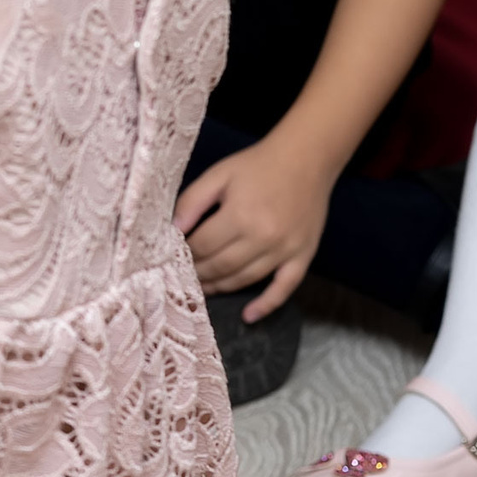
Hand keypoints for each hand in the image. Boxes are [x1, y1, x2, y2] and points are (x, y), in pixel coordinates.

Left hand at [174, 135, 336, 319]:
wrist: (305, 159)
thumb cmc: (256, 166)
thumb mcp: (218, 175)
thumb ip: (191, 202)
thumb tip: (172, 231)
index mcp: (240, 216)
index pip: (202, 246)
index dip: (184, 254)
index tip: (170, 257)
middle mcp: (264, 238)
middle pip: (221, 267)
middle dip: (198, 273)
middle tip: (181, 277)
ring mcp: (286, 251)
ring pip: (245, 279)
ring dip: (221, 288)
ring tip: (203, 290)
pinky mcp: (303, 256)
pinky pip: (285, 288)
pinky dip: (267, 305)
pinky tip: (249, 316)